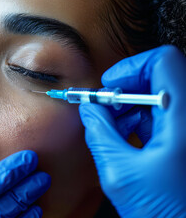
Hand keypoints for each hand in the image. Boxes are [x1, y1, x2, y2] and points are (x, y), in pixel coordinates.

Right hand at [79, 46, 185, 216]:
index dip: (131, 68)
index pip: (163, 62)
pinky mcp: (185, 138)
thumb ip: (100, 133)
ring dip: (131, 107)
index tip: (110, 86)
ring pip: (161, 96)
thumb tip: (89, 110)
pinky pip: (164, 115)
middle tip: (105, 108)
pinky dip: (141, 121)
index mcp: (183, 120)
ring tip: (113, 129)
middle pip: (161, 77)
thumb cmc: (167, 212)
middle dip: (126, 90)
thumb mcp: (120, 172)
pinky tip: (126, 138)